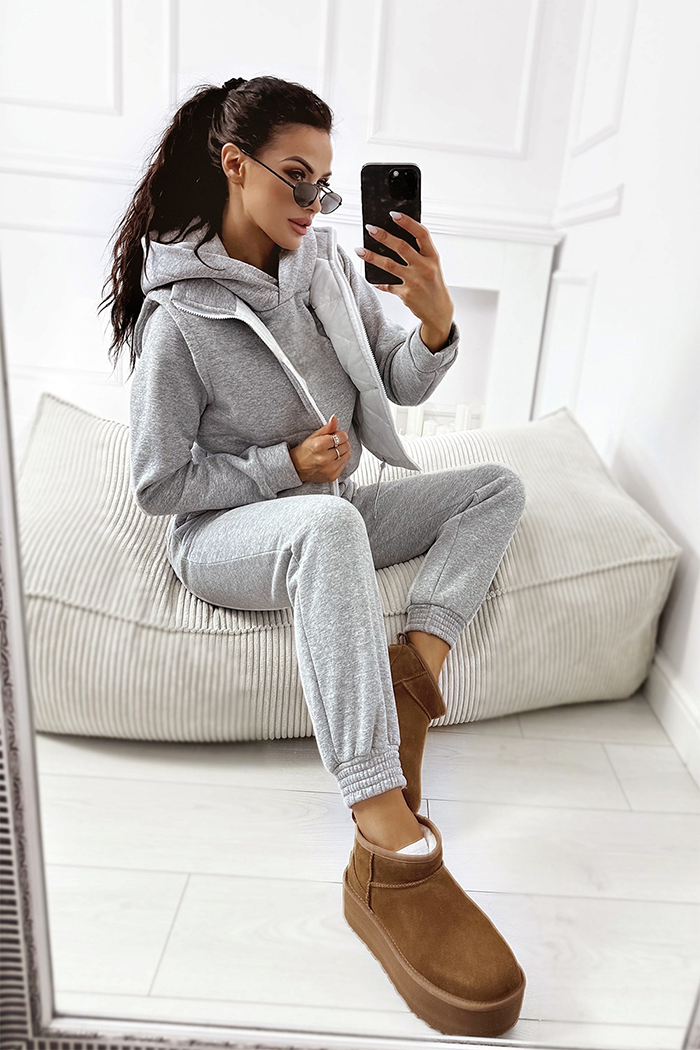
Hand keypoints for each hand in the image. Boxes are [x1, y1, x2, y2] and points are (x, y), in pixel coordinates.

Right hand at [289, 415, 349, 482]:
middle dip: (341, 442)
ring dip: (342, 451)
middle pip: (346, 445)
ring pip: (347, 455)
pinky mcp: (333, 476)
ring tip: (332, 452)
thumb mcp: (313, 437)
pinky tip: (332, 459)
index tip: (336, 435)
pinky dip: (340, 460)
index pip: (341, 436)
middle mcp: (324, 458)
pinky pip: (344, 464)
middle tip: (333, 444)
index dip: (340, 434)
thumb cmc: (303, 452)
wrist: (296, 469)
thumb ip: (327, 428)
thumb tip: (334, 419)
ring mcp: (329, 468)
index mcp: (319, 446)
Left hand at [355, 212, 453, 350]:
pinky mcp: (405, 294)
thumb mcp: (433, 266)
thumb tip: (395, 237)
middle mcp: (425, 268)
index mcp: (433, 257)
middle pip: (402, 247)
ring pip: (389, 265)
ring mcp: (415, 282)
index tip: (394, 214)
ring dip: (372, 256)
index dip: (408, 223)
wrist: (439, 312)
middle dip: (384, 236)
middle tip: (371, 228)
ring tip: (360, 250)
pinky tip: (371, 278)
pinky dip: (378, 281)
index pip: (422, 234)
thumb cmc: (434, 285)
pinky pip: (387, 285)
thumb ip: (419, 252)